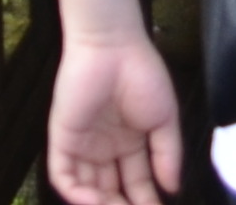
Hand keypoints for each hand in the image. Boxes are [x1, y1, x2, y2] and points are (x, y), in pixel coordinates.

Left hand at [45, 27, 183, 202]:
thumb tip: (172, 189)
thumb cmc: (141, 74)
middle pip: (112, 192)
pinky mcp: (63, 138)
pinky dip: (76, 194)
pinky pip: (63, 175)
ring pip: (87, 189)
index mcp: (130, 145)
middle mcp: (105, 149)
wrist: (113, 46)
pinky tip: (95, 201)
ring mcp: (83, 145)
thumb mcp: (164, 120)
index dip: (146, 202)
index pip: (137, 185)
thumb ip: (167, 155)